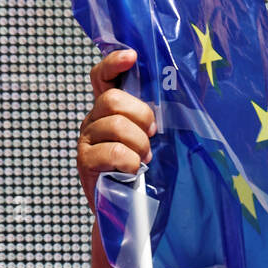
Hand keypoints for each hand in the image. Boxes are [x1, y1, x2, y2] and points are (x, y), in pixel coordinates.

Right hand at [76, 49, 156, 210]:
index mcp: (109, 109)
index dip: (113, 63)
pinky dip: (130, 161)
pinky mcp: (85, 162)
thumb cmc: (145, 170)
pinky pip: (112, 151)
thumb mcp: (151, 138)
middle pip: (113, 100)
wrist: (129, 210)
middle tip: (151, 135)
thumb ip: (153, 116)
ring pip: (115, 125)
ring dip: (138, 143)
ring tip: (143, 157)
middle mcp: (93, 120)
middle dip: (140, 116)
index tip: (132, 57)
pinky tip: (133, 170)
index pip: (102, 77)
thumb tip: (182, 92)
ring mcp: (86, 140)